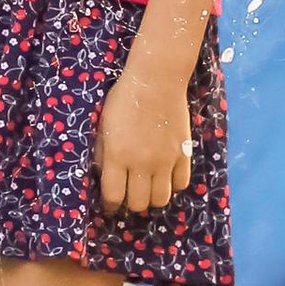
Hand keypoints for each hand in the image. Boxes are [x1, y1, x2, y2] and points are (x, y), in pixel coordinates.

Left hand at [96, 56, 194, 213]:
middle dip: (130, 203)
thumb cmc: (124, 98)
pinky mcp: (183, 154)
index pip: (113, 196)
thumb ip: (101, 152)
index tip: (110, 205)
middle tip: (129, 193)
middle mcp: (141, 163)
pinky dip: (173, 185)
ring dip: (152, 198)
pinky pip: (181, 183)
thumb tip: (101, 174)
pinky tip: (166, 176)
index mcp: (117, 156)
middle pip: (138, 203)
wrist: (157, 80)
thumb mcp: (103, 124)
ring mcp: (165, 160)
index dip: (109, 205)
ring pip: (161, 199)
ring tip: (148, 188)